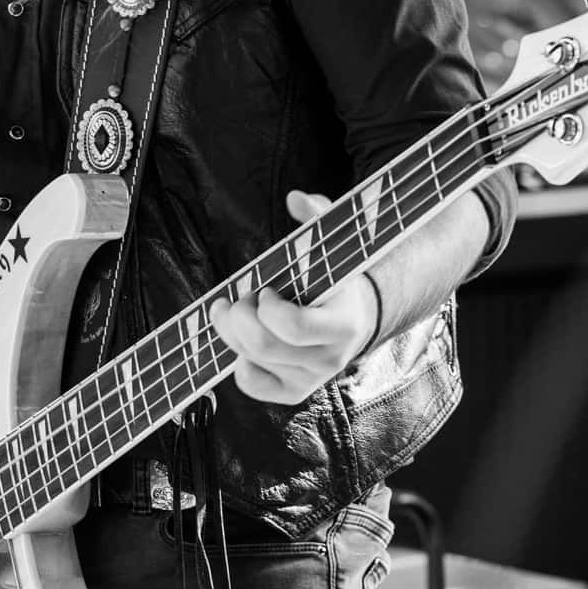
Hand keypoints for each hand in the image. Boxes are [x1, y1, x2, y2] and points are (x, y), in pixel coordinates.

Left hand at [209, 189, 378, 405]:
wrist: (355, 316)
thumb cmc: (338, 276)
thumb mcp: (336, 244)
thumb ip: (318, 217)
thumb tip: (295, 198)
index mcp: (344, 323)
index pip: (296, 327)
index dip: (268, 307)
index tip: (264, 288)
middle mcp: (330, 358)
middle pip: (264, 346)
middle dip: (238, 317)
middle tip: (239, 298)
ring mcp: (311, 378)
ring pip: (252, 362)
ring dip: (231, 332)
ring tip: (235, 310)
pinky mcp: (294, 390)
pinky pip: (253, 385)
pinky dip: (239, 364)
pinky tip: (244, 342)